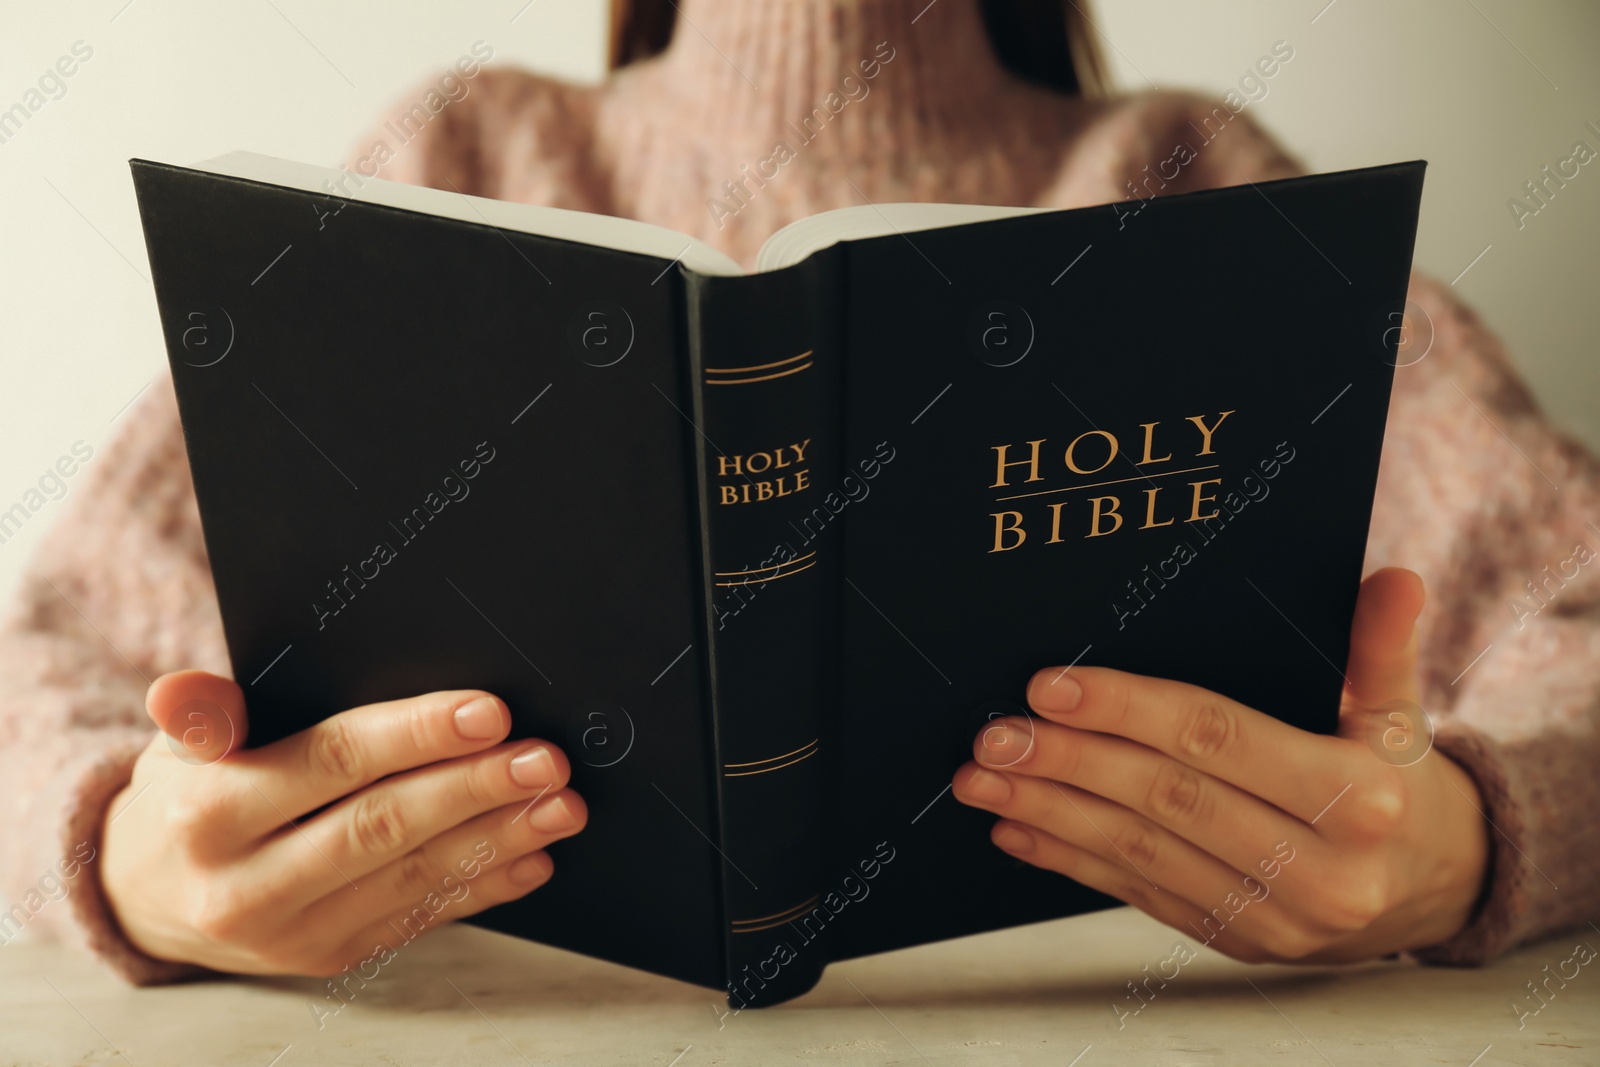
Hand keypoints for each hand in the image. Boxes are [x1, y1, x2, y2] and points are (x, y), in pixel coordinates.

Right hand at [101, 670, 585, 975]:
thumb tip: (184, 689)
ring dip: (498, 841)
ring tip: (560, 807)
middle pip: (383, 826)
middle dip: (476, 790)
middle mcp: (248, 885)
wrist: (147, 897)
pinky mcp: (329, 958)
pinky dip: (482, 888)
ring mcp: (292, 933)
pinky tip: (532, 859)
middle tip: (545, 760)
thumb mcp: (176, 746)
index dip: (416, 736)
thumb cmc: (186, 797)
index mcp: (211, 814)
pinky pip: (419, 920)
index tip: (490, 712)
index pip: (332, 764)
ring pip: (412, 879)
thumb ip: (201, 714)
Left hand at [952, 567, 1491, 962]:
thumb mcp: (1400, 714)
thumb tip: (1395, 579)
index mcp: (1359, 798)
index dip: (1128, 710)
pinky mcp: (1238, 942)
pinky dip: (1072, 860)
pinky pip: (1140, 895)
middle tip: (994, 736)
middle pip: (1167, 801)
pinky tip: (1018, 828)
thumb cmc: (1400, 782)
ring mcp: (1275, 918)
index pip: (1219, 741)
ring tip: (981, 781)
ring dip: (1050, 815)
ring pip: (1141, 855)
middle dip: (1069, 764)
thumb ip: (1382, 648)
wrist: (1435, 887)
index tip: (1049, 685)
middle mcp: (1320, 869)